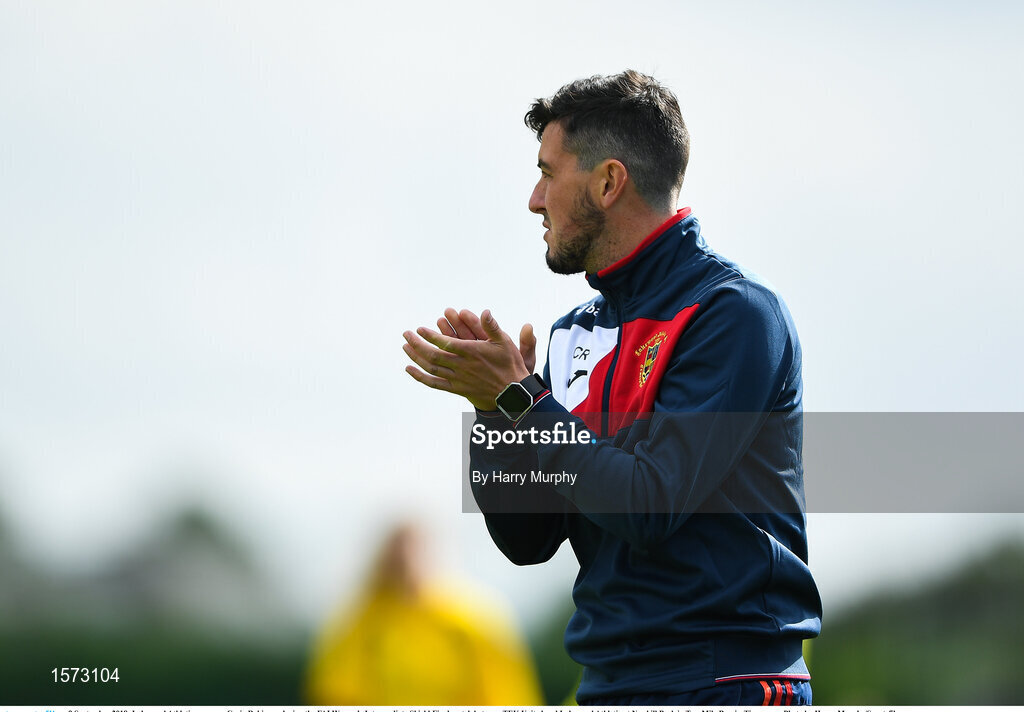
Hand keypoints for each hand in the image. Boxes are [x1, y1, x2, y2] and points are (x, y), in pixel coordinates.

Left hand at [403, 309, 533, 410]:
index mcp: (472, 352)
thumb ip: (492, 326)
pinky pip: (435, 383)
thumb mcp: (504, 342)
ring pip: (432, 368)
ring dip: (416, 357)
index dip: (430, 336)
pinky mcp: (457, 389)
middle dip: (417, 344)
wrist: (512, 393)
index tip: (419, 329)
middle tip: (406, 334)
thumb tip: (485, 311)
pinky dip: (420, 377)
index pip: (446, 343)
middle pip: (434, 355)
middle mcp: (463, 366)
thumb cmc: (509, 364)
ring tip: (405, 347)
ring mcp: (458, 379)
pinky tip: (409, 369)